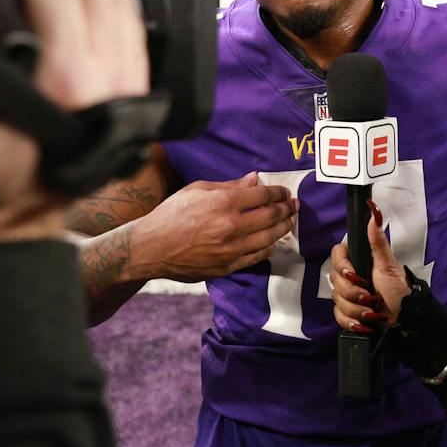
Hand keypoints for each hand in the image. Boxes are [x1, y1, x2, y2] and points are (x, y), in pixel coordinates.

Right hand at [130, 172, 296, 281]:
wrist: (152, 248)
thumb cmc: (171, 214)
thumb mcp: (197, 190)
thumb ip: (229, 186)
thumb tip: (253, 180)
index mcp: (224, 203)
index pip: (262, 195)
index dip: (278, 192)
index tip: (284, 192)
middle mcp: (231, 226)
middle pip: (271, 216)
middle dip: (287, 209)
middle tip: (294, 205)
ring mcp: (231, 249)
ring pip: (269, 238)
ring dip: (283, 228)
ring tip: (289, 221)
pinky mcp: (228, 266)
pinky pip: (257, 256)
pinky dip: (269, 248)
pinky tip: (272, 242)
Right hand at [329, 201, 410, 330]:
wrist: (406, 319)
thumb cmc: (399, 289)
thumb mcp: (388, 264)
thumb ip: (377, 240)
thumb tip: (374, 211)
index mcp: (359, 262)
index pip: (337, 255)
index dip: (343, 266)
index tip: (355, 275)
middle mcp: (351, 277)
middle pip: (335, 281)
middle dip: (354, 294)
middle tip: (371, 298)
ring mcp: (348, 296)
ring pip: (337, 301)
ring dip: (356, 310)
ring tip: (373, 312)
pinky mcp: (348, 314)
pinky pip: (338, 317)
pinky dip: (351, 322)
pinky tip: (364, 324)